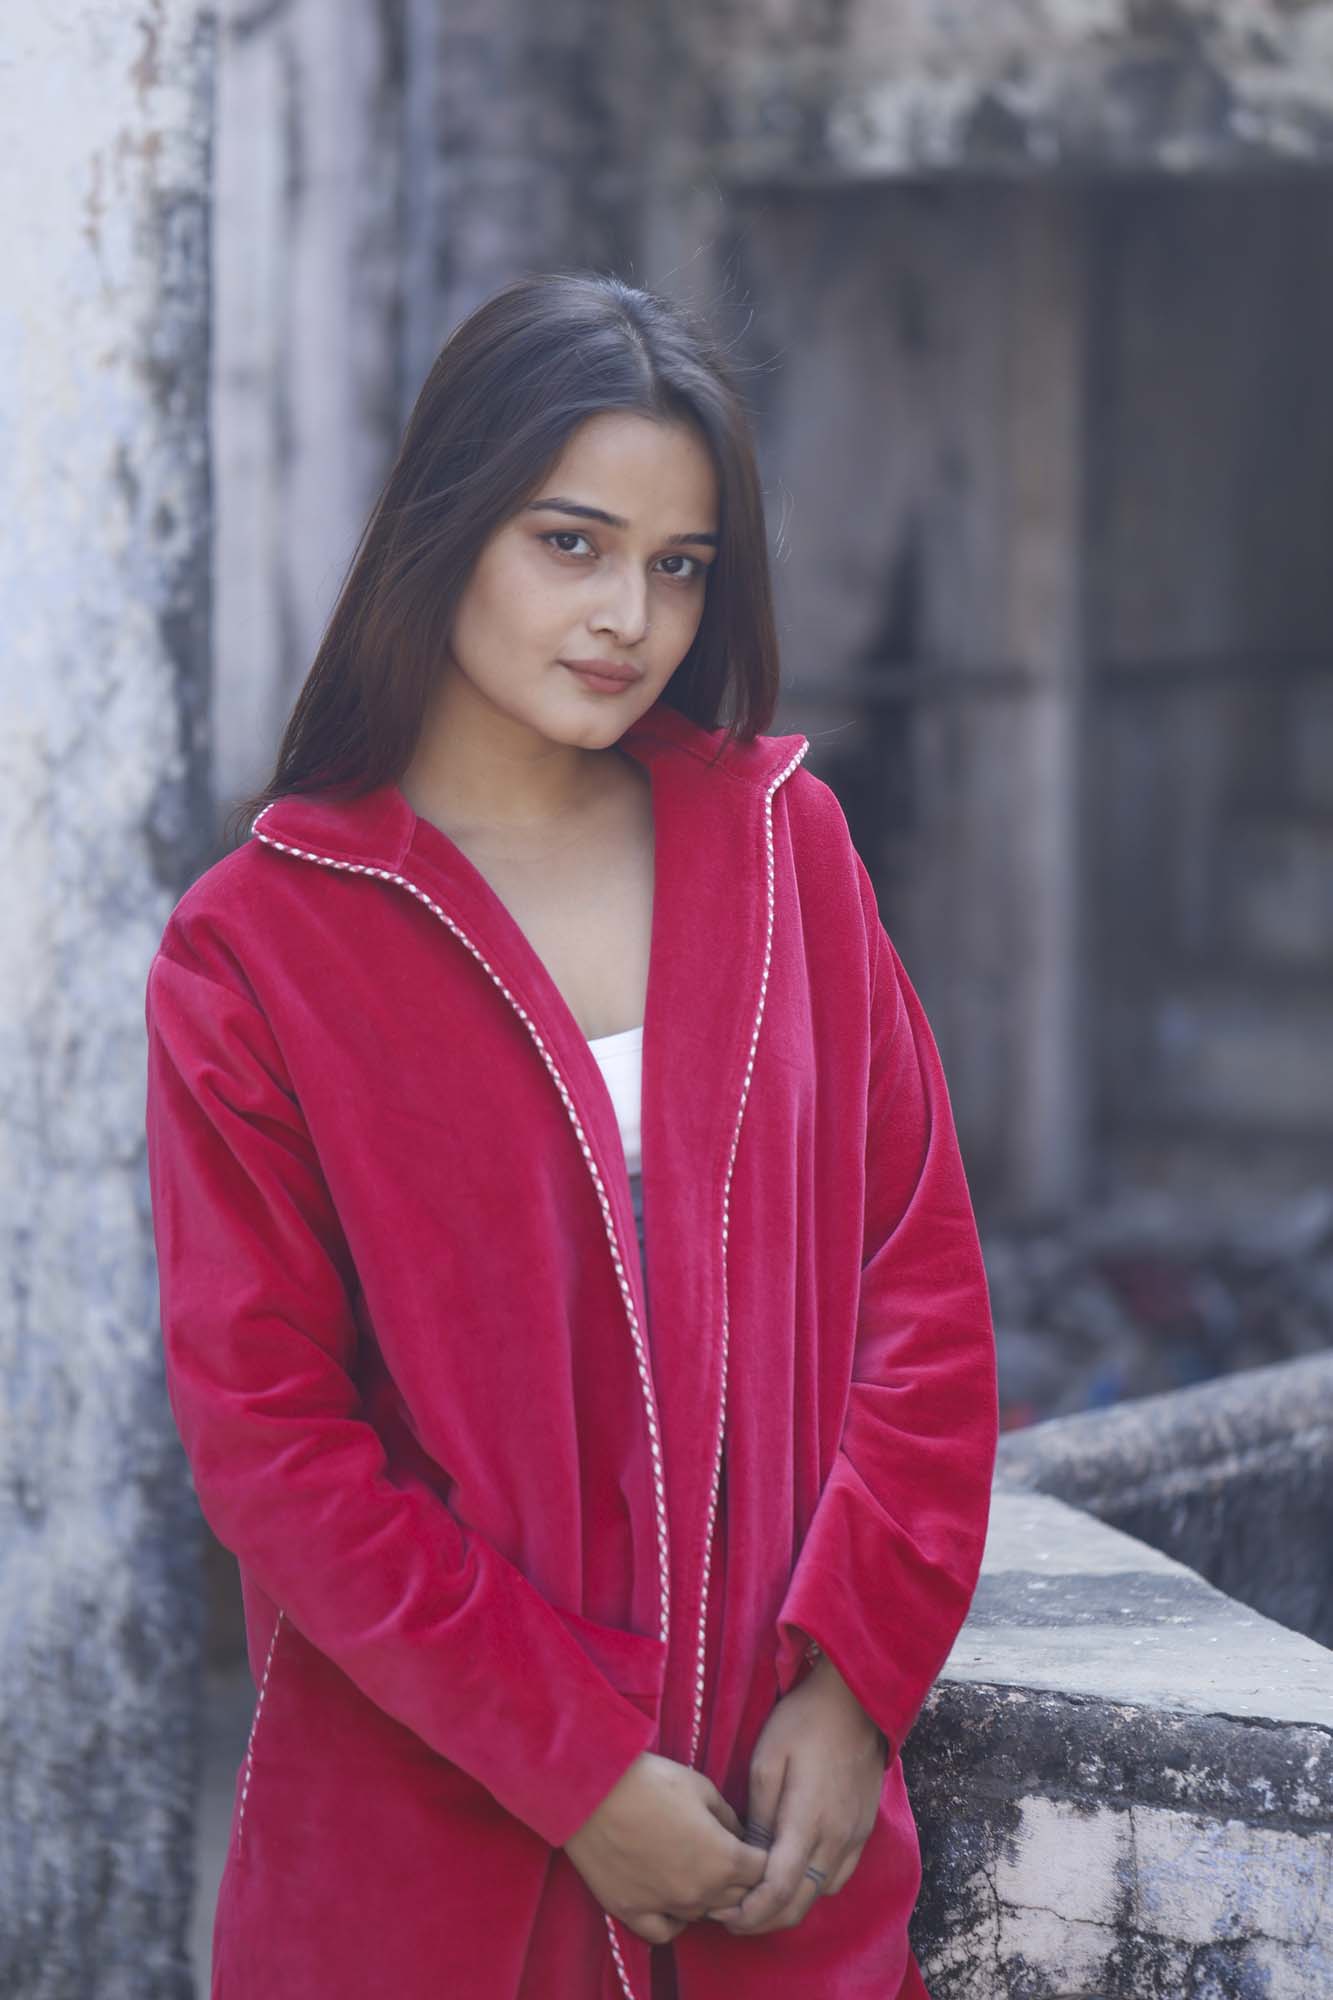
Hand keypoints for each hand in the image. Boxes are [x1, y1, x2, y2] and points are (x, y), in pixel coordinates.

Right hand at [562, 1750, 767, 1944]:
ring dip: (709, 1897)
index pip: (762, 1871)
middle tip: (727, 1856)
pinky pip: (665, 1932)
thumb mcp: (702, 1787)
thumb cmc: (651, 1781)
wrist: (594, 1792)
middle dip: (740, 1878)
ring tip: (698, 1872)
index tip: (752, 1845)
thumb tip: (738, 1835)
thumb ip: (728, 1817)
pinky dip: (675, 1920)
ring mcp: (666, 1906)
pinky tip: (673, 1901)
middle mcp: (700, 1891)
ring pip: (705, 1915)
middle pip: (738, 1898)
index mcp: (724, 1858)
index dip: (760, 1855)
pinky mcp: (633, 1912)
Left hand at [707, 1650, 888, 1935]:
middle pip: (800, 1904)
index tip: (724, 1917)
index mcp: (808, 1822)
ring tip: (758, 1897)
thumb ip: (760, 1816)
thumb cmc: (803, 1723)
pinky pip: (838, 1877)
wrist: (855, 1701)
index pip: (779, 1890)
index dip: (751, 1914)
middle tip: (732, 1917)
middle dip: (764, 1921)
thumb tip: (751, 1856)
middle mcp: (836, 1840)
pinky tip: (792, 1873)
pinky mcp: (864, 1831)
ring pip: (820, 1895)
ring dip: (790, 1906)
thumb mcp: (767, 1761)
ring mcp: (855, 1838)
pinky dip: (812, 1888)